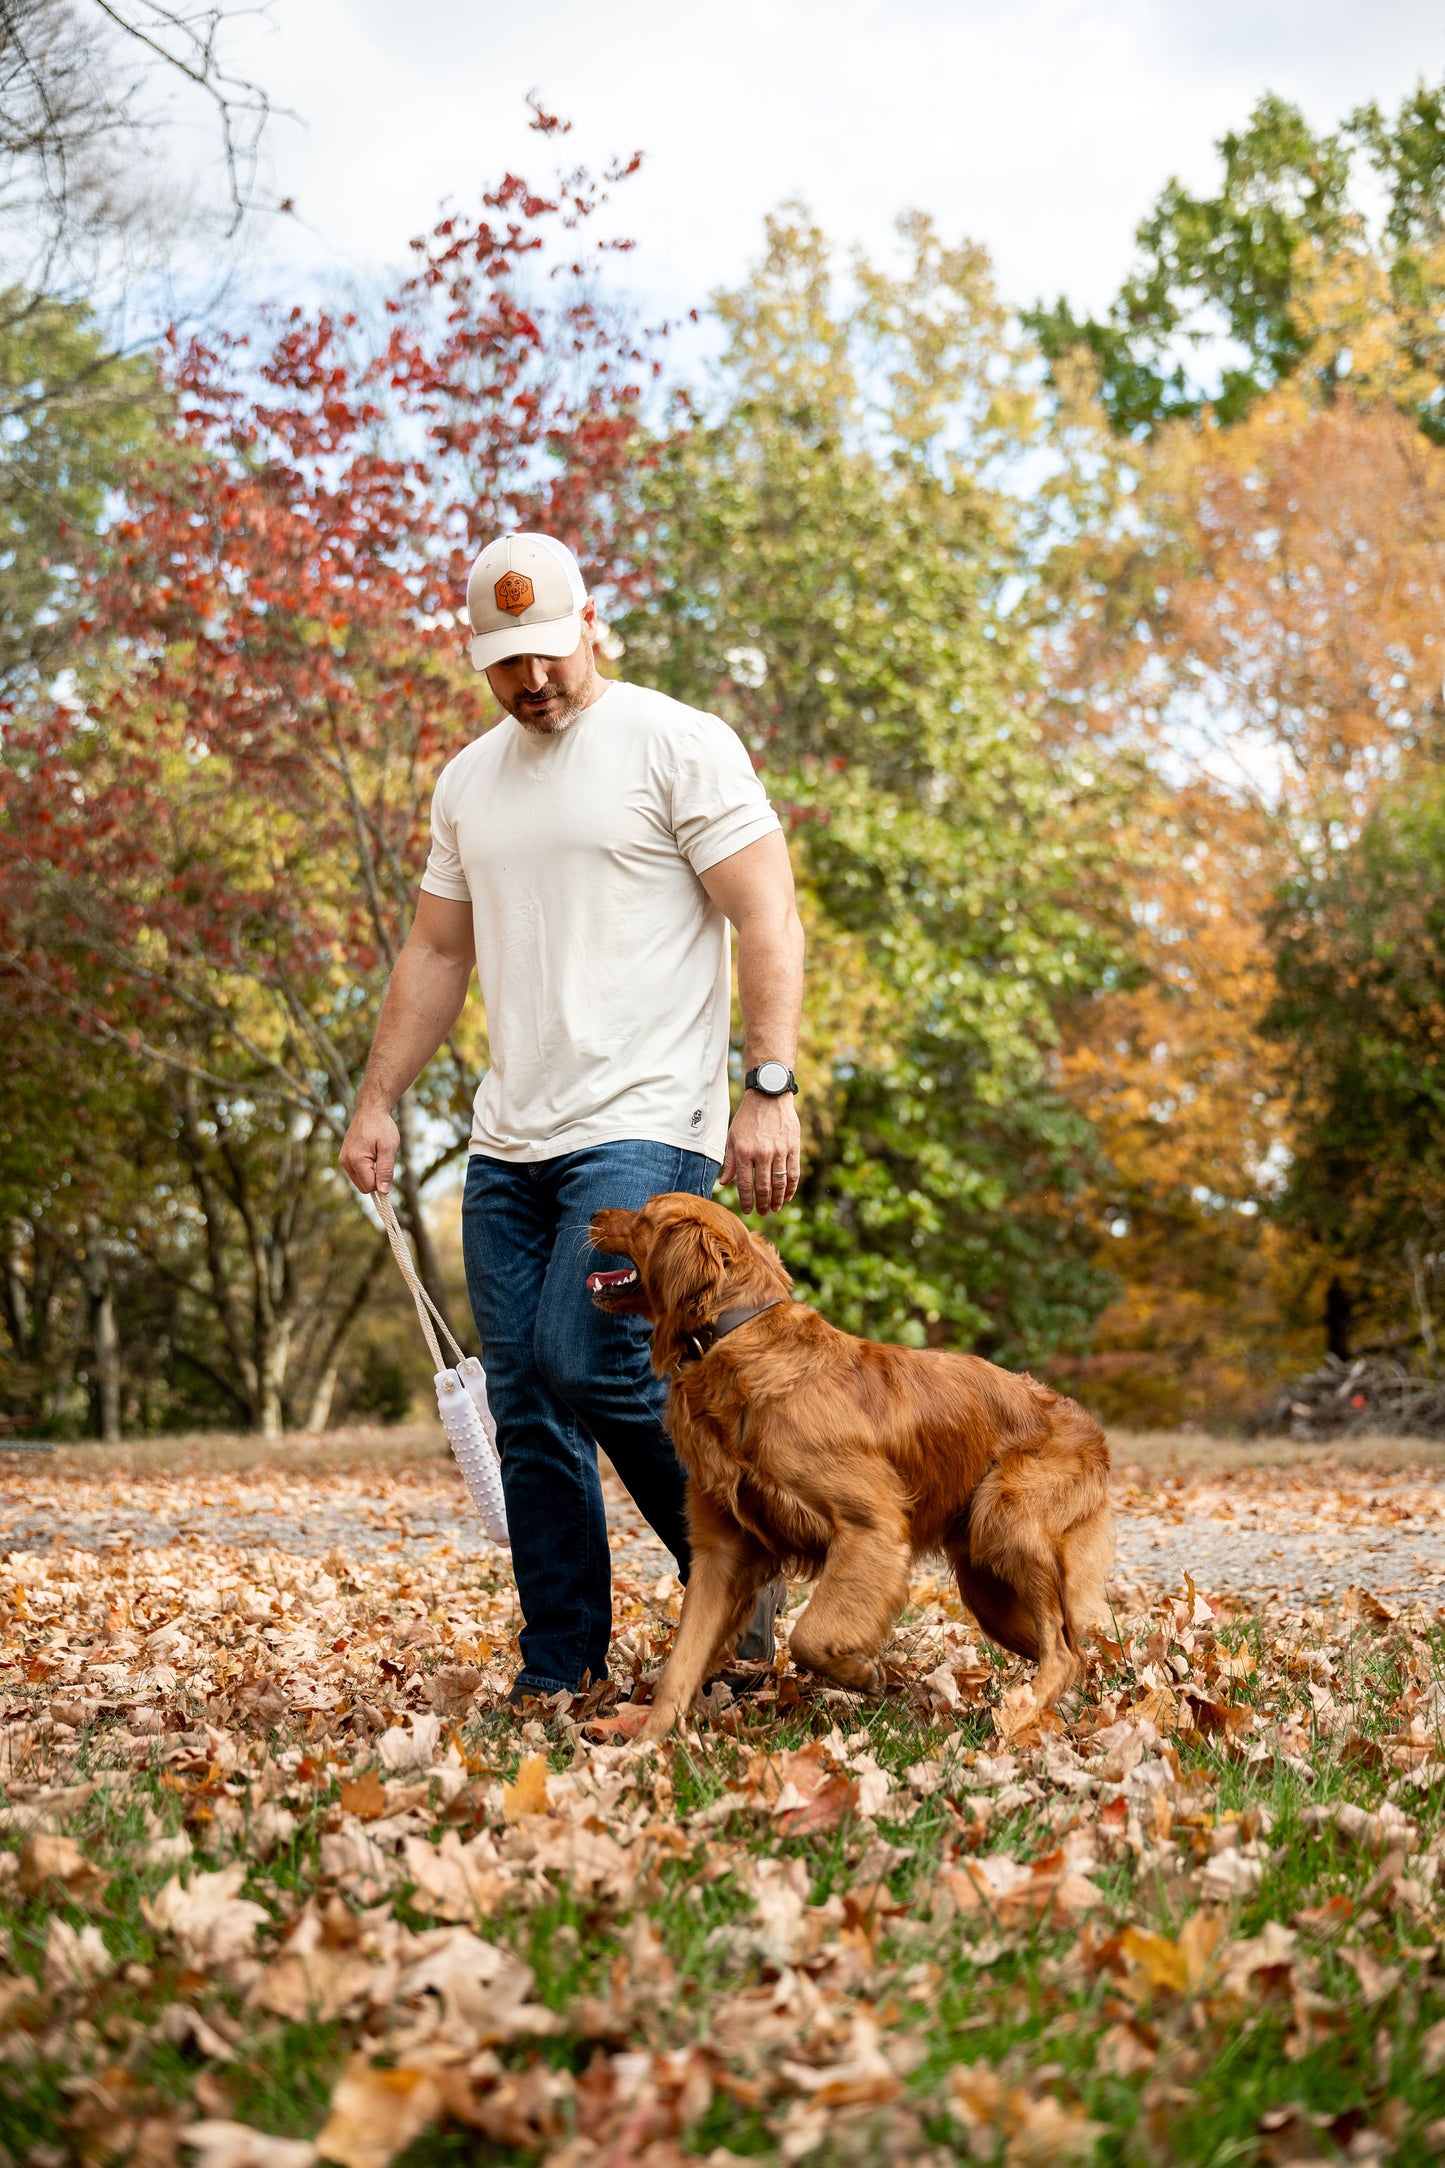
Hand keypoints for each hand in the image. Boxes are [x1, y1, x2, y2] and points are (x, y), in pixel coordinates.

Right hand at [339, 1098, 399, 1194]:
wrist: (370, 1110)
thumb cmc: (382, 1127)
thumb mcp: (389, 1148)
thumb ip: (386, 1171)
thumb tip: (384, 1191)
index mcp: (356, 1161)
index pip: (370, 1187)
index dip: (382, 1183)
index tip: (388, 1168)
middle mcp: (346, 1162)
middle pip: (364, 1187)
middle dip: (376, 1179)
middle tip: (383, 1160)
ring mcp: (343, 1160)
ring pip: (360, 1181)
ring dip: (371, 1174)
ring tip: (377, 1155)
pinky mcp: (344, 1157)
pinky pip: (357, 1173)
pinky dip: (366, 1169)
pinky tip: (372, 1154)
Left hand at [722, 1089, 800, 1215]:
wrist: (768, 1096)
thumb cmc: (747, 1118)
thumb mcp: (732, 1137)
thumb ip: (730, 1161)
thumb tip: (725, 1183)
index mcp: (744, 1152)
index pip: (745, 1184)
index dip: (746, 1201)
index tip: (747, 1210)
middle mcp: (761, 1153)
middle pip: (763, 1187)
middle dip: (762, 1204)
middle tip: (762, 1212)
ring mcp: (779, 1150)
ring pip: (779, 1183)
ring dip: (777, 1199)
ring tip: (774, 1208)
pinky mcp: (793, 1147)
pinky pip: (793, 1172)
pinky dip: (791, 1187)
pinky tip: (787, 1196)